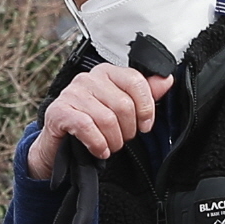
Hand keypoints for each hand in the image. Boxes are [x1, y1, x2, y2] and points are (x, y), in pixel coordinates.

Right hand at [24, 65, 175, 181]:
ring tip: (110, 146)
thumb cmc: (92, 124)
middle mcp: (88, 79)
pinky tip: (100, 151)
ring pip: (107, 119)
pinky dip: (98, 143)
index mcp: (106, 73)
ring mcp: (71, 94)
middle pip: (123, 104)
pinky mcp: (58, 111)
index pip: (135, 81)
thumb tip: (166, 79)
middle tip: (122, 139)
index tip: (145, 126)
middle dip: (128, 130)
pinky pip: (87, 127)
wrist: (59, 145)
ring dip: (113, 140)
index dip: (146, 108)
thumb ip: (144, 94)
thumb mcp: (120, 109)